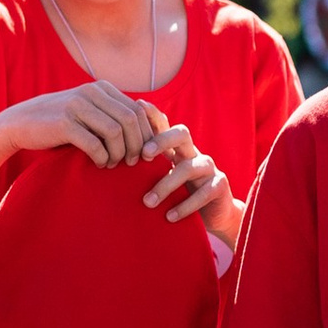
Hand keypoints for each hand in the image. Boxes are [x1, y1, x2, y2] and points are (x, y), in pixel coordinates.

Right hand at [0, 81, 162, 166]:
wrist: (20, 123)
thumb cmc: (60, 122)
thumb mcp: (88, 111)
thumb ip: (112, 114)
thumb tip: (148, 132)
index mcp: (101, 88)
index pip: (137, 110)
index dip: (146, 134)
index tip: (143, 153)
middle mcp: (91, 92)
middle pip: (130, 121)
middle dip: (136, 146)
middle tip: (132, 162)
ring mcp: (77, 106)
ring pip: (115, 133)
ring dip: (119, 154)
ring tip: (113, 164)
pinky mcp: (64, 123)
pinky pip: (95, 144)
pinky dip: (102, 158)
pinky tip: (99, 164)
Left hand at [134, 102, 238, 242]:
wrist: (214, 215)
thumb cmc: (180, 194)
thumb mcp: (161, 179)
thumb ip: (143, 168)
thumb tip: (107, 159)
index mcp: (177, 149)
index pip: (165, 125)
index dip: (152, 115)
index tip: (135, 110)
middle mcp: (194, 153)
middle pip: (182, 133)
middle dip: (162, 140)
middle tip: (143, 155)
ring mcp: (209, 168)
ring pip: (189, 167)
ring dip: (166, 184)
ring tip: (148, 202)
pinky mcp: (219, 186)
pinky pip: (204, 193)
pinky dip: (185, 206)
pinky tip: (169, 217)